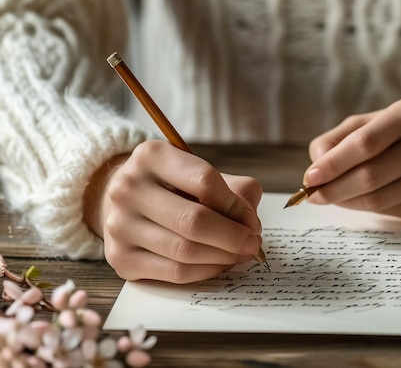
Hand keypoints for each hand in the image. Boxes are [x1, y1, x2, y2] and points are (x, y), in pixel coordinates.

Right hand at [83, 140, 262, 283]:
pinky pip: (174, 272)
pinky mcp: (120, 258)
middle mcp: (129, 188)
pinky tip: (218, 263)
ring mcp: (120, 225)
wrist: (123, 198)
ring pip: (185, 251)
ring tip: (240, 254)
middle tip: (253, 243)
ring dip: (223, 257)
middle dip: (233, 236)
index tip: (252, 220)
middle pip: (193, 221)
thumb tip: (250, 221)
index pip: (204, 181)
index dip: (235, 205)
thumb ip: (234, 188)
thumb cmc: (172, 184)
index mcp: (152, 155)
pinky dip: (205, 271)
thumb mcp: (199, 171)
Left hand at [305, 99, 400, 223]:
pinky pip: (389, 212)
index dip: (334, 163)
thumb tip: (316, 165)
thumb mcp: (376, 119)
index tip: (309, 177)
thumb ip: (341, 137)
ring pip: (377, 200)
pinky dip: (364, 208)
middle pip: (370, 176)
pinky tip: (355, 199)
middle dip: (333, 189)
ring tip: (328, 196)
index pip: (365, 143)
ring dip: (345, 201)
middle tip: (312, 194)